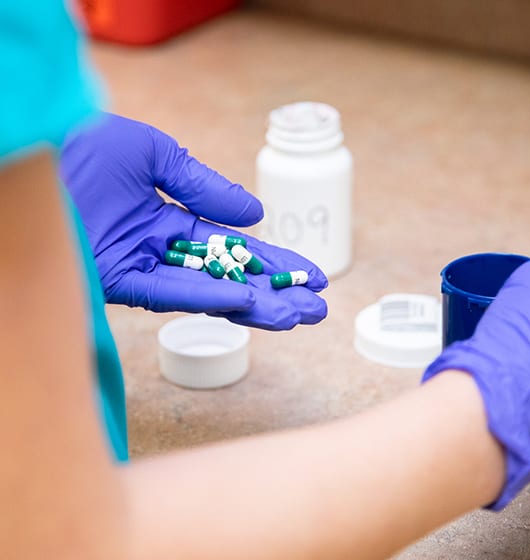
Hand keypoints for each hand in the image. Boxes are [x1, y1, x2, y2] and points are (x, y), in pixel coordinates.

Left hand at [59, 113, 326, 329]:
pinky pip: (168, 293)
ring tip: (299, 317)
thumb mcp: (153, 153)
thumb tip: (253, 216)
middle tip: (317, 309)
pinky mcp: (116, 280)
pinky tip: (245, 303)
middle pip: (229, 280)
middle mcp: (158, 252)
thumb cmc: (82, 144)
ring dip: (254, 307)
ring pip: (207, 295)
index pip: (232, 249)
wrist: (30, 152)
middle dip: (275, 294)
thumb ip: (202, 185)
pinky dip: (207, 298)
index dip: (272, 262)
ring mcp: (139, 269)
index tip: (310, 275)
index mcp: (166, 220)